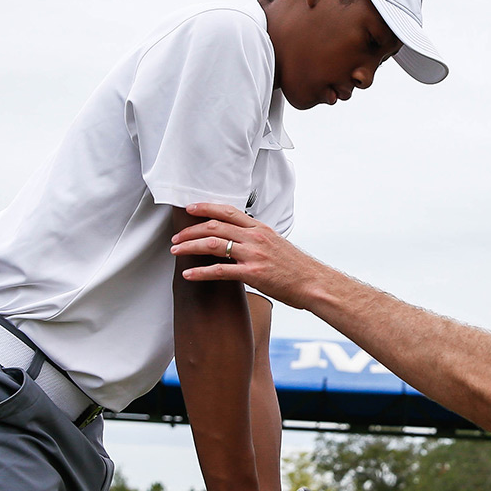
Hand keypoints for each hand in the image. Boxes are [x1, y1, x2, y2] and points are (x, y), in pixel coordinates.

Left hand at [170, 203, 319, 308]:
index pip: (228, 211)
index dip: (205, 208)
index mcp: (261, 228)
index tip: (190, 209)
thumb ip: (257, 240)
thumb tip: (239, 241)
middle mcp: (256, 237)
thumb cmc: (297, 268)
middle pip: (215, 226)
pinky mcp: (253, 273)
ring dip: (190, 247)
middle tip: (176, 237)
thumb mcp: (277, 245)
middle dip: (190, 230)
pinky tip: (188, 275)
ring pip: (213, 244)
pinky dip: (200, 272)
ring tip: (176, 251)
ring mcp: (254, 254)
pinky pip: (220, 270)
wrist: (314, 283)